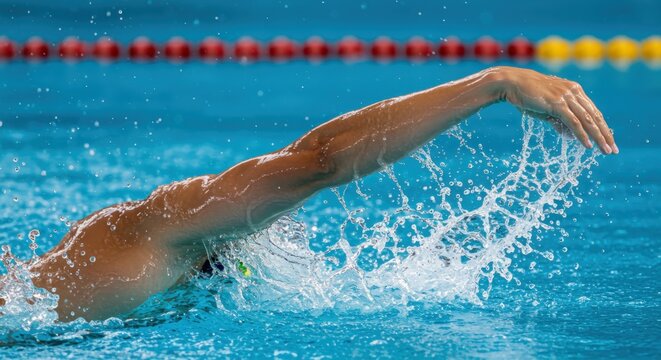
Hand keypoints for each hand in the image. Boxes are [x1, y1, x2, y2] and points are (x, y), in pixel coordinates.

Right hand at [495, 66, 617, 153]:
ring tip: (605, 151)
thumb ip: (559, 120)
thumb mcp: (546, 109)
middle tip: (613, 150)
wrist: (512, 83)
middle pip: (595, 117)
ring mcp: (566, 97)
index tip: (608, 140)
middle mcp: (574, 92)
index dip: (602, 127)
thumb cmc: (527, 95)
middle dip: (605, 135)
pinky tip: (588, 145)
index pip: (593, 112)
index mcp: (574, 90)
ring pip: (587, 120)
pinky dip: (582, 135)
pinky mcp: (558, 103)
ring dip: (598, 137)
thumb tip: (569, 135)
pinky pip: (573, 122)